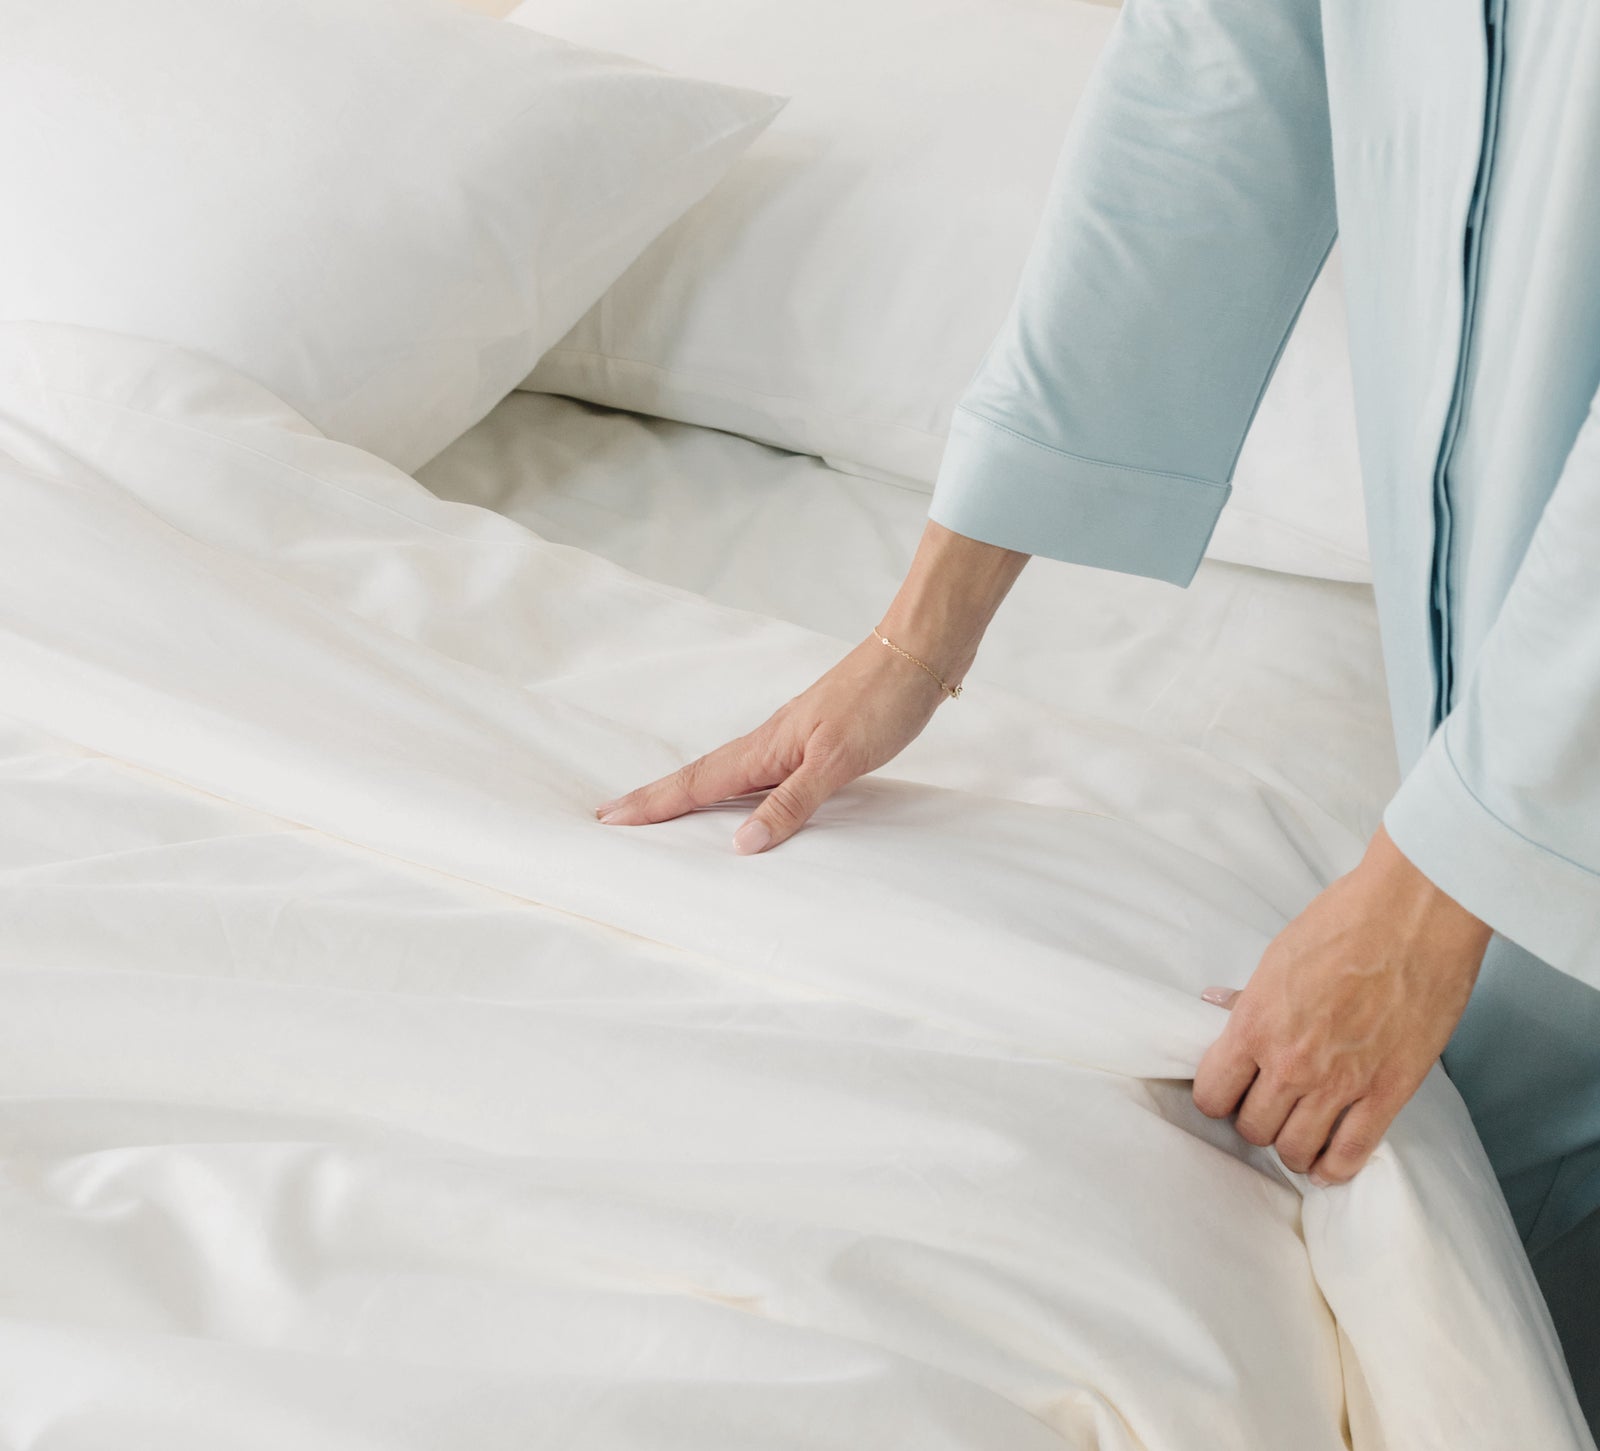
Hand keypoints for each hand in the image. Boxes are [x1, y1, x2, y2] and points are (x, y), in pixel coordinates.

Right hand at [593, 521, 1028, 853]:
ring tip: (661, 814)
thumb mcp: (837, 761)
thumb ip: (790, 803)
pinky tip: (745, 799)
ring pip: (728, 773)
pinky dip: (736, 789)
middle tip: (615, 817)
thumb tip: (740, 844)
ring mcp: (792, 739)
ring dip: (691, 794)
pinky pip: (760, 772)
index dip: (654, 804)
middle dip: (657, 799)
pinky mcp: (818, 739)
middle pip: (701, 776)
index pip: (697, 783)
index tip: (609, 819)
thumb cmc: (881, 701)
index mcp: (767, 748)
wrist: (918, 654)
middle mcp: (770, 742)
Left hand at [1193, 824, 1491, 1186]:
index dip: (1217, 1098)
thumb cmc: (1343, 922)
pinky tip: (1328, 1164)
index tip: (1228, 1092)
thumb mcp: (1278, 957)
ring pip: (1296, 1149)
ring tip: (1297, 1133)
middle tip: (1267, 1109)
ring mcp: (1340, 1082)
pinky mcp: (1389, 1091)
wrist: (1412, 914)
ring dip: (1292, 1147)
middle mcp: (1290, 1063)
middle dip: (1255, 1121)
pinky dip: (1334, 1167)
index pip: (1212, 1093)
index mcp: (1254, 1025)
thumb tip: (1217, 1004)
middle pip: (1253, 1128)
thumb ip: (1249, 997)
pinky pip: (1352, 1152)